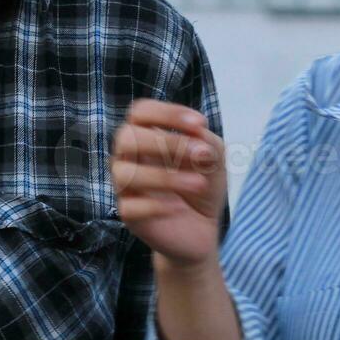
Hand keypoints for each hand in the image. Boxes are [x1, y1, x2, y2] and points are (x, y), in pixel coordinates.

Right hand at [111, 99, 227, 271]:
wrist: (204, 228)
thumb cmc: (202, 182)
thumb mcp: (213, 157)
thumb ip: (205, 141)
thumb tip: (196, 136)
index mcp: (145, 134)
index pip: (141, 112)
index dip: (168, 113)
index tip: (200, 124)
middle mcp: (129, 157)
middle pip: (126, 137)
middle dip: (166, 142)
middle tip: (201, 153)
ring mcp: (125, 187)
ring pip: (125, 173)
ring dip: (166, 176)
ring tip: (199, 183)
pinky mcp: (128, 215)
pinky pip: (129, 207)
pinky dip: (155, 206)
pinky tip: (179, 208)